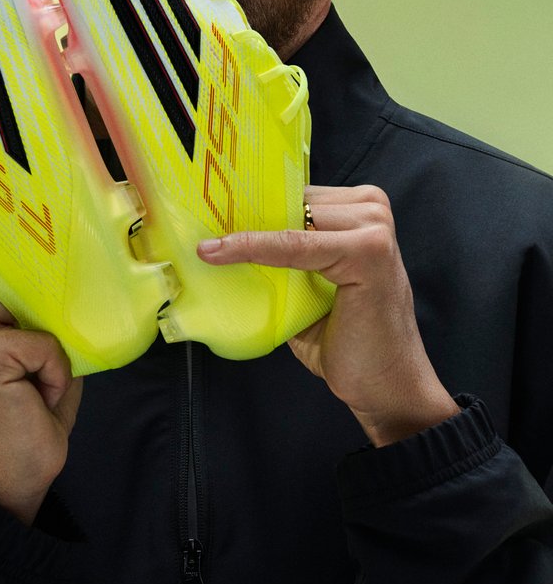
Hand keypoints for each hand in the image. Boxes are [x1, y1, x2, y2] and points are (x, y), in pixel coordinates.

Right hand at [0, 267, 81, 522]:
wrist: (8, 477)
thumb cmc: (24, 410)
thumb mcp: (28, 344)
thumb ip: (34, 307)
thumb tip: (63, 276)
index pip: (8, 263)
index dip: (37, 290)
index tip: (35, 327)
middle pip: (25, 282)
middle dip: (45, 326)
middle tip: (28, 373)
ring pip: (36, 309)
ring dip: (50, 351)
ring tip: (31, 385)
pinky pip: (44, 343)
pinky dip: (54, 372)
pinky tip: (34, 398)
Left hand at [197, 184, 457, 445]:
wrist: (386, 388)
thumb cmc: (349, 341)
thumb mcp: (310, 287)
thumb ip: (284, 258)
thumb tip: (224, 242)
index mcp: (362, 211)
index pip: (295, 195)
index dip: (249, 205)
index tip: (203, 210)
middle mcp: (373, 210)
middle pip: (292, 201)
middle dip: (245, 215)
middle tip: (198, 228)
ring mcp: (375, 228)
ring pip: (291, 219)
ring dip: (246, 232)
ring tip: (207, 246)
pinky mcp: (368, 250)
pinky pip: (294, 244)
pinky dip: (255, 248)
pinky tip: (218, 253)